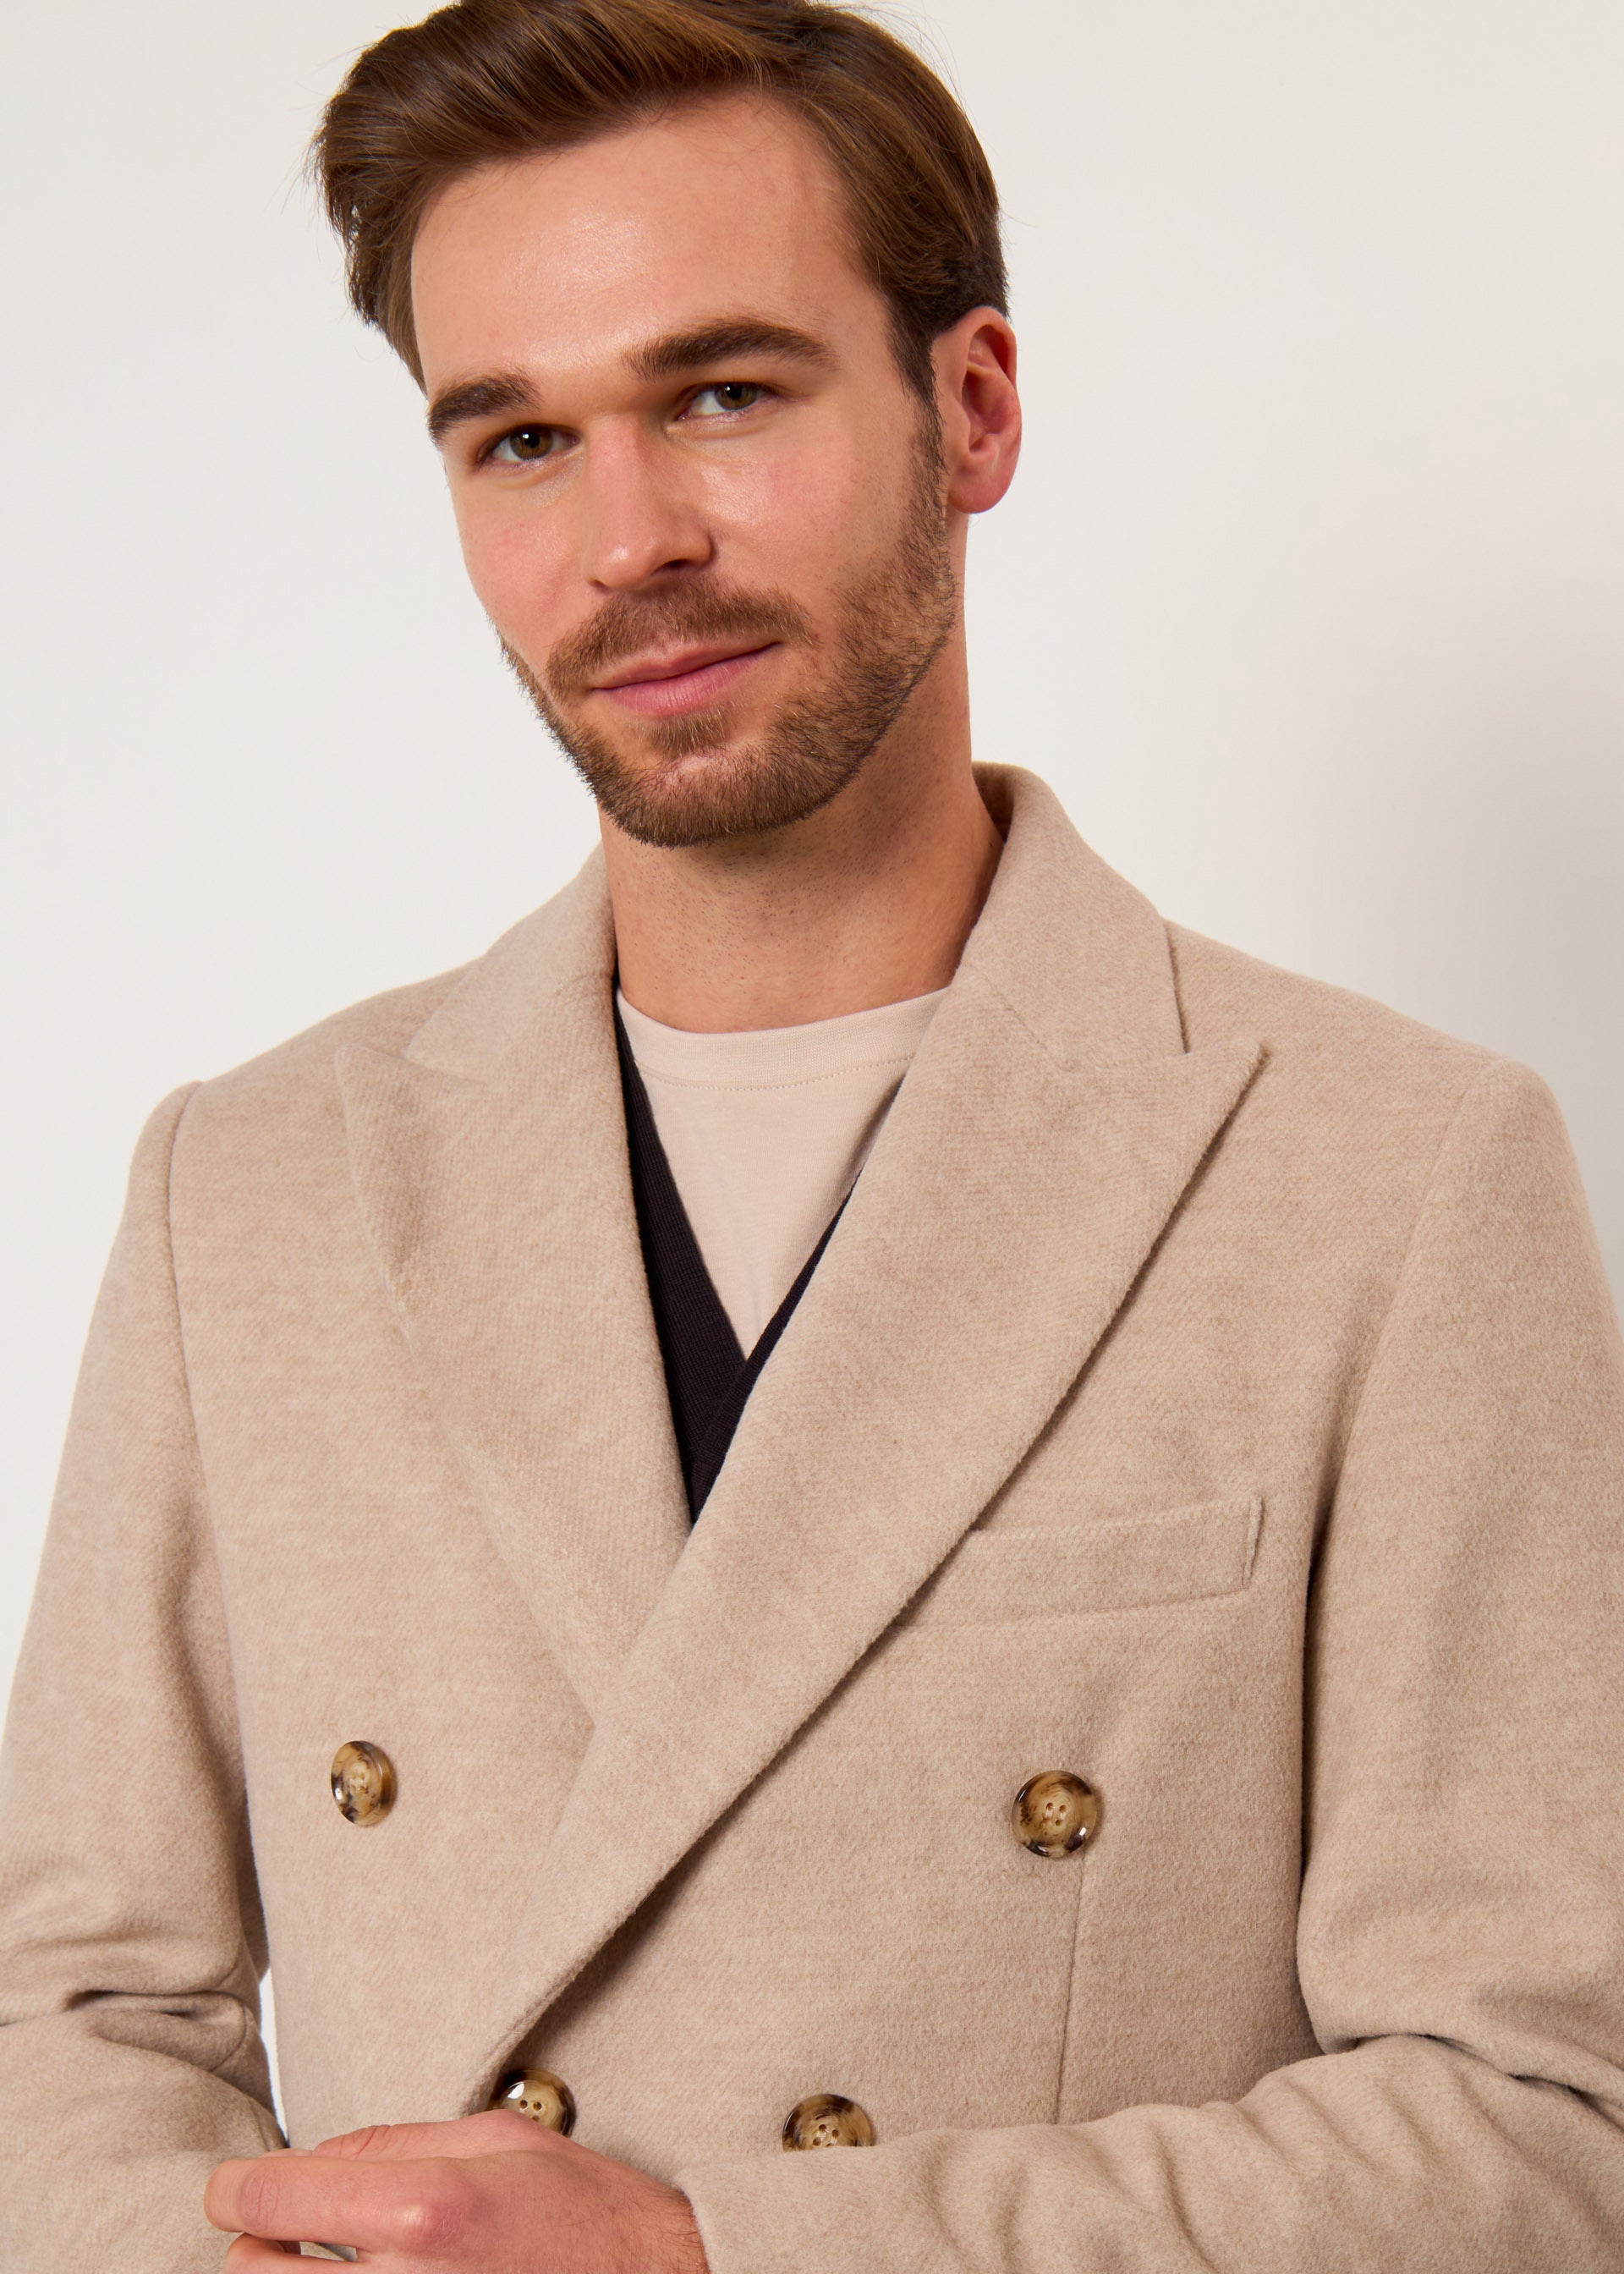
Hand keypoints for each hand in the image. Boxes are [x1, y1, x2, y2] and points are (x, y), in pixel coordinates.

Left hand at [205, 2109, 711, 2270]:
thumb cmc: (587, 2217)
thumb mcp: (499, 2141)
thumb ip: (395, 2140)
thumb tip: (313, 2157)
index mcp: (422, 2211)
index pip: (267, 2198)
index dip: (234, 2186)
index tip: (235, 2186)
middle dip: (255, 2245)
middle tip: (285, 2230)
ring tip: (325, 2269)